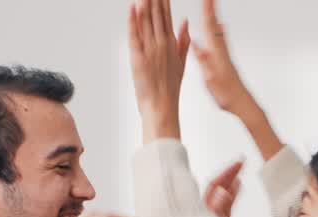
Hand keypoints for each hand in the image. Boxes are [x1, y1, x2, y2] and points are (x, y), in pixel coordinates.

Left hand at [127, 0, 189, 141]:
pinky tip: (132, 7)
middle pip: (157, 15)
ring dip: (145, 4)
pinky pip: (134, 34)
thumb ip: (183, 41)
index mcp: (172, 44)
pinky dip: (133, 20)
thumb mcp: (181, 63)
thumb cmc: (169, 89)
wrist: (162, 107)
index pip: (167, 17)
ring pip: (146, 21)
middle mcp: (161, 44)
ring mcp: (150, 50)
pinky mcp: (138, 57)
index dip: (164, 2)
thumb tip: (185, 22)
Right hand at [191, 0, 253, 117]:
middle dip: (210, 8)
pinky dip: (217, 29)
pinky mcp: (226, 59)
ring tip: (211, 5)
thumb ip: (203, 60)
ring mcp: (224, 54)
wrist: (242, 103)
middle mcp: (221, 50)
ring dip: (214, 15)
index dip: (207, 10)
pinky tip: (219, 27)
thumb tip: (196, 44)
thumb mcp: (211, 79)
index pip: (209, 27)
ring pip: (217, 29)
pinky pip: (219, 39)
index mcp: (216, 53)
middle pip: (214, 24)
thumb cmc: (226, 94)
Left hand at [204, 159, 243, 216]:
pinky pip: (227, 206)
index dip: (224, 174)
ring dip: (230, 181)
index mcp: (200, 214)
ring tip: (240, 168)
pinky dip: (232, 194)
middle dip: (227, 174)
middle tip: (240, 162)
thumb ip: (217, 213)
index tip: (236, 164)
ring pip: (222, 195)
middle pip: (216, 188)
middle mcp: (205, 215)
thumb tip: (220, 191)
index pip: (212, 187)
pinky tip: (238, 186)